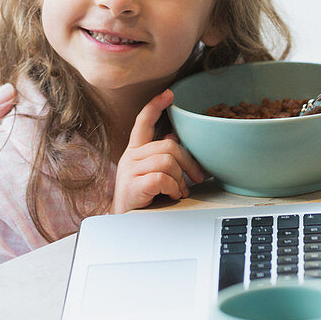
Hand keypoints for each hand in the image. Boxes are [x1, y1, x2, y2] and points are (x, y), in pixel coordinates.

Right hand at [112, 90, 204, 212]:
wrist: (123, 225)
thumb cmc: (141, 200)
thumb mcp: (150, 174)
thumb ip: (160, 156)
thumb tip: (174, 138)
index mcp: (135, 151)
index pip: (143, 122)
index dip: (155, 106)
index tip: (168, 94)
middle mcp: (130, 157)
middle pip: (167, 145)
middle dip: (189, 163)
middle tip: (197, 178)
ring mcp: (130, 170)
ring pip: (167, 160)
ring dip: (180, 179)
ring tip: (179, 191)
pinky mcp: (133, 185)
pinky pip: (162, 177)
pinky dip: (173, 187)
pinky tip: (172, 195)